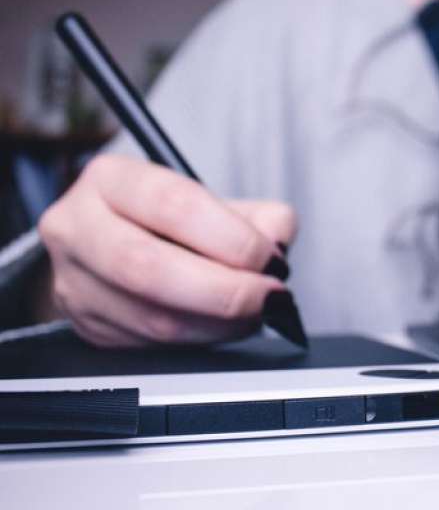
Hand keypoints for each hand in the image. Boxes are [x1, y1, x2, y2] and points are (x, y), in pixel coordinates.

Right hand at [38, 154, 297, 347]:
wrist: (116, 249)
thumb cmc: (172, 223)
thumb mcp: (215, 202)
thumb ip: (258, 216)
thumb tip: (277, 241)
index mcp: (111, 179)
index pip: (173, 205)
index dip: (231, 238)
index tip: (270, 259)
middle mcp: (77, 227)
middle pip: (149, 268)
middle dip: (224, 291)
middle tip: (268, 297)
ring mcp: (73, 282)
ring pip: (151, 317)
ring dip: (219, 324)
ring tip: (255, 314)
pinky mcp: (88, 327)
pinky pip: (151, 345)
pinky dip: (201, 341)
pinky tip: (225, 327)